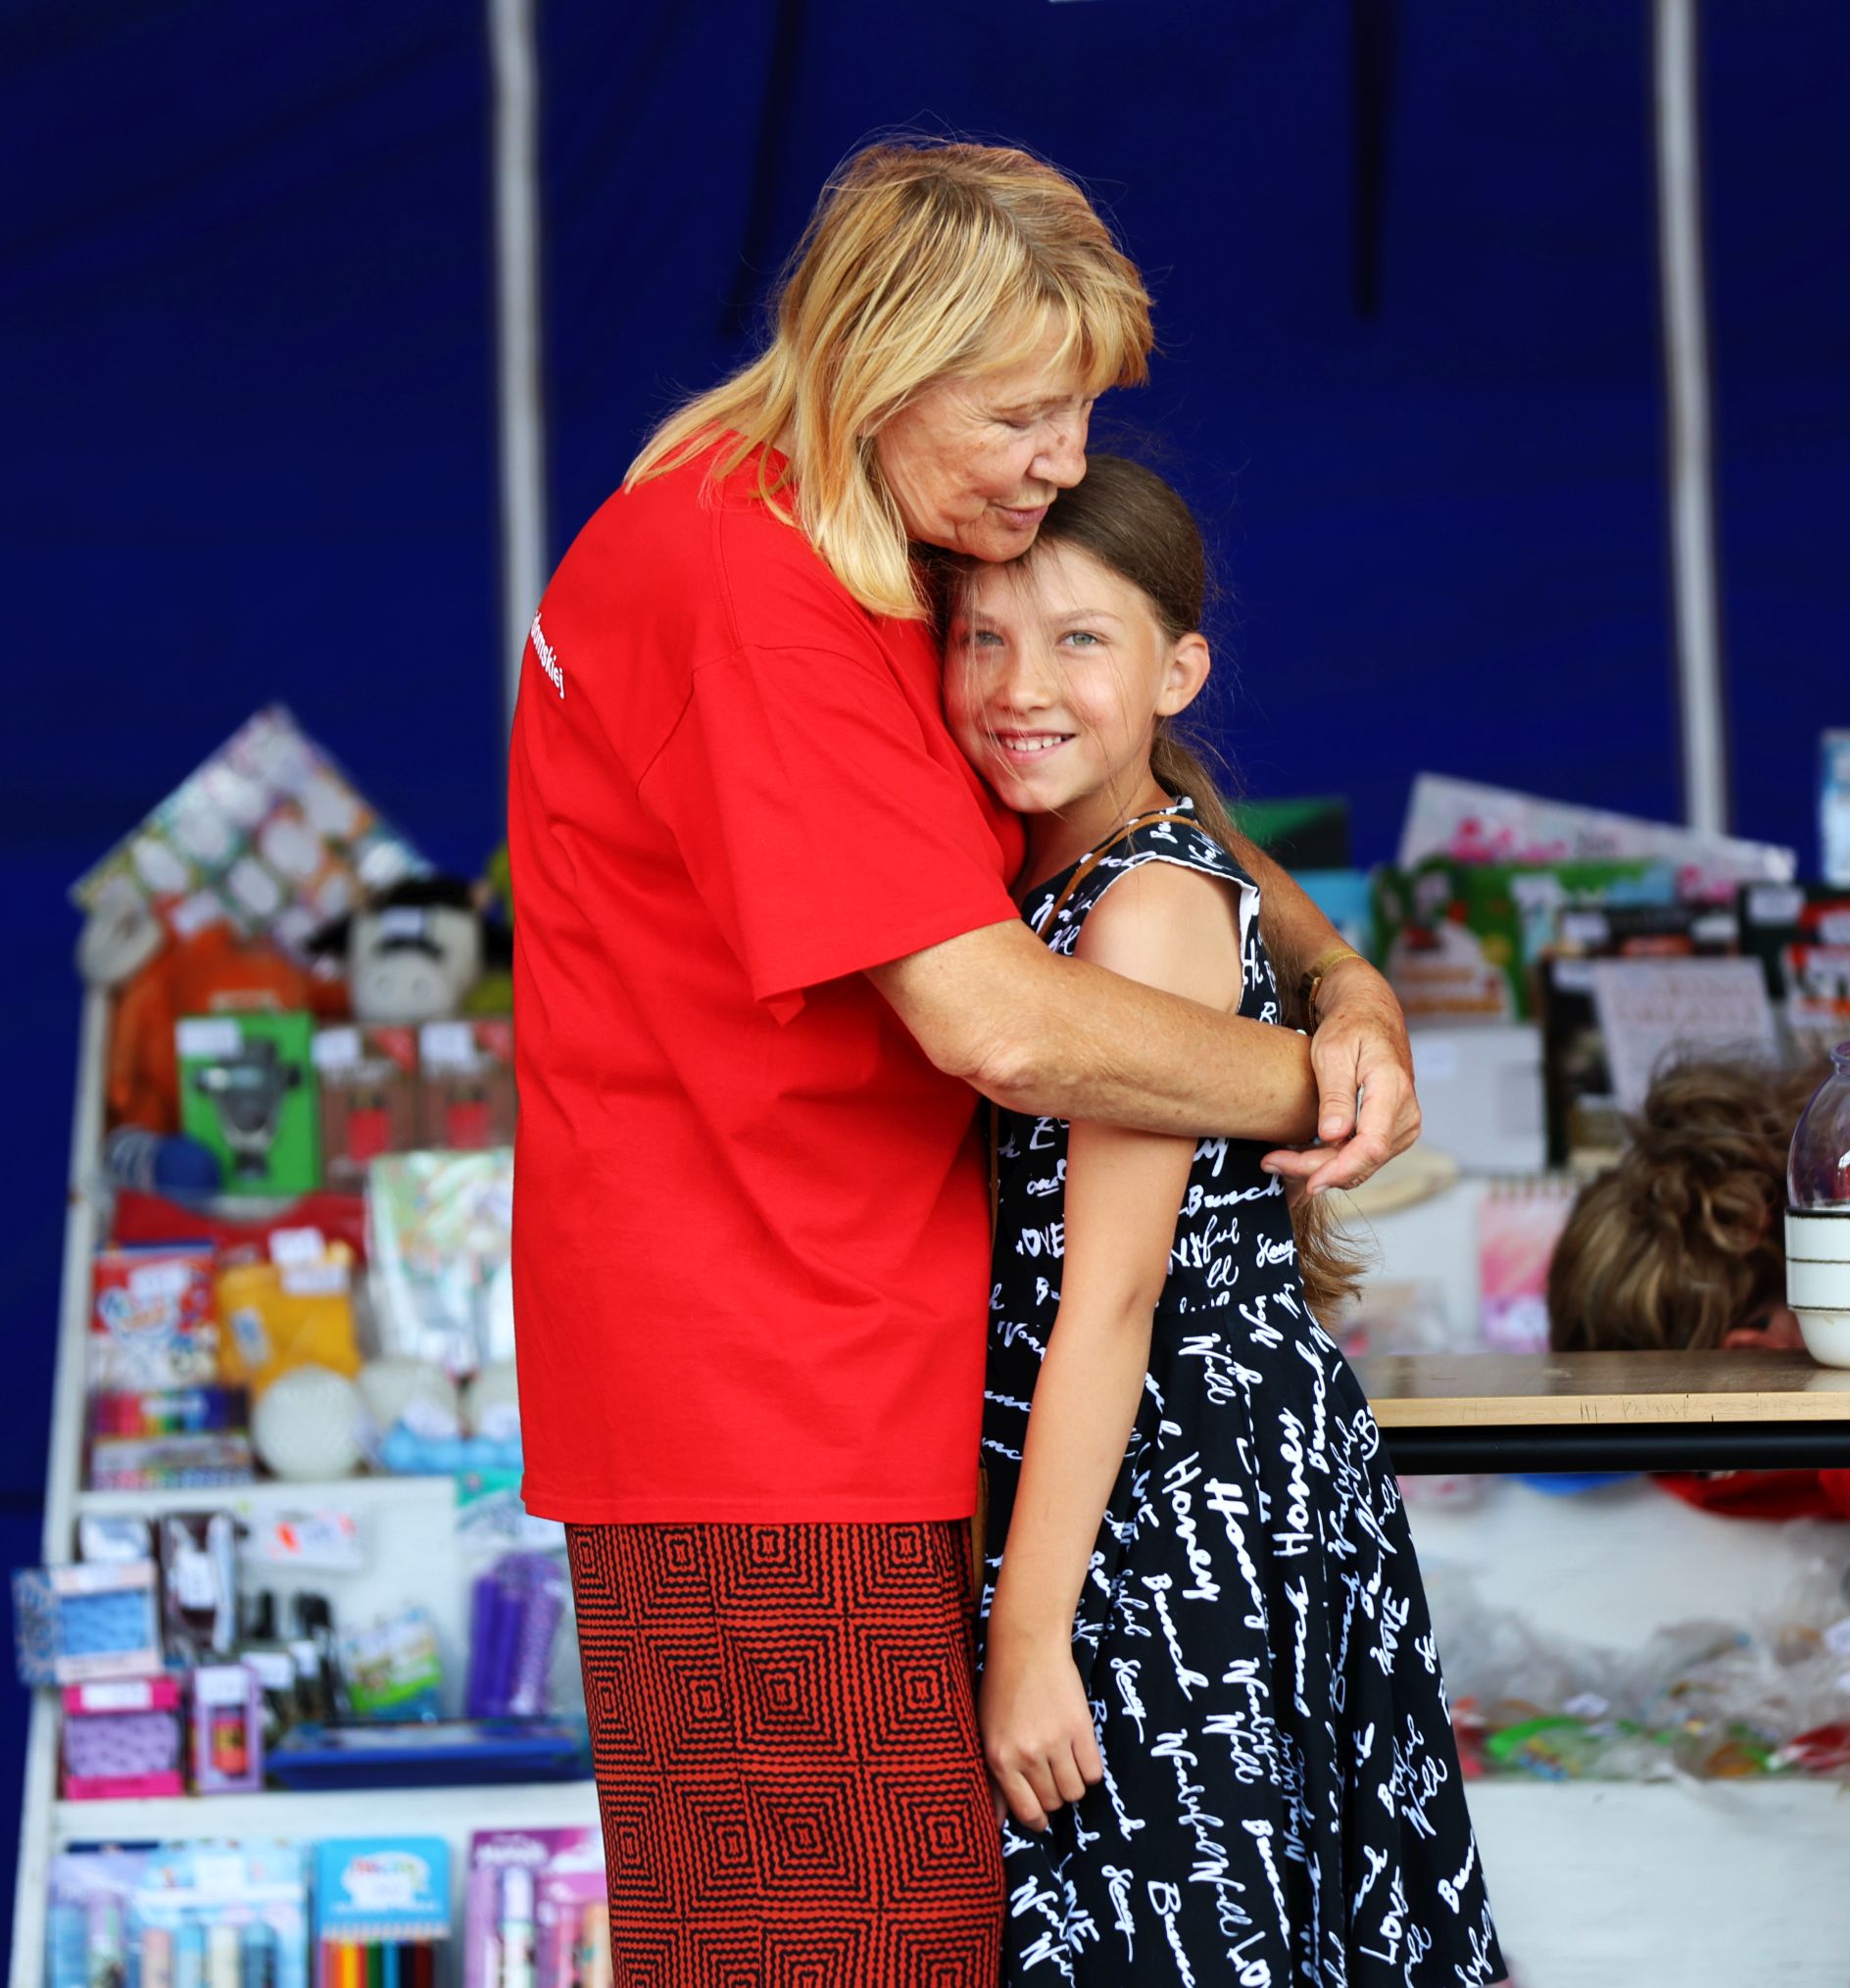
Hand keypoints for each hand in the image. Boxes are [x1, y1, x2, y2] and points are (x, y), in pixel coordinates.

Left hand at [979, 1623, 1102, 1832]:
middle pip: (1054, 1802)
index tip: (1041, 1817)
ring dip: (1073, 1783)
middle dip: (1054, 1795)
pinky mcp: (1080, 1728)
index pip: (1027, 1811)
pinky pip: (1094, 1772)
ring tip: (1065, 1762)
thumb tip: (999, 1823)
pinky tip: (1079, 1753)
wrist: (1027, 1645)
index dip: (1037, 1820)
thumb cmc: (1002, 1689)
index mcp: (1000, 1759)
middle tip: (1050, 1773)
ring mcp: (1056, 1742)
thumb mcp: (987, 1733)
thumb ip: (994, 1779)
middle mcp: (1027, 1755)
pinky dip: (1090, 1769)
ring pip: (1075, 1791)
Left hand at [1262, 955, 1419, 1195]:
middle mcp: (1405, 1114)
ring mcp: (1401, 1125)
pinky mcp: (1391, 1131)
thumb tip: (1333, 1136)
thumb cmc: (1350, 1026)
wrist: (1369, 1014)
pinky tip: (1298, 1156)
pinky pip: (1361, 1156)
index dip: (1339, 1170)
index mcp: (1393, 1090)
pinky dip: (1330, 1160)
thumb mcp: (1332, 1052)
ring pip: (1360, 1164)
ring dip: (1319, 1168)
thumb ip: (1335, 1095)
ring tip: (1277, 1160)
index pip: (1371, 1147)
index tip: (1308, 1181)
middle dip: (1316, 1170)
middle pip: (1362, 1161)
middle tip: (1271, 1164)